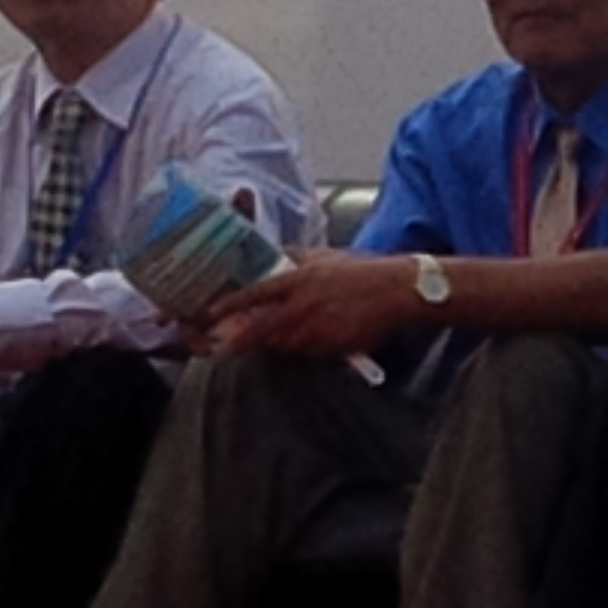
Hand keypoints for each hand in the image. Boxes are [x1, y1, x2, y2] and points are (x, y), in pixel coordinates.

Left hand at [211, 249, 417, 355]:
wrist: (400, 290)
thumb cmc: (364, 271)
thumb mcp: (325, 256)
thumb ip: (296, 258)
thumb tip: (275, 256)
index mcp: (299, 280)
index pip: (254, 294)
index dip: (228, 306)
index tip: (207, 315)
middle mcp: (303, 306)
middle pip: (262, 330)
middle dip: (243, 339)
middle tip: (229, 345)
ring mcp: (318, 329)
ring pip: (285, 343)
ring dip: (282, 340)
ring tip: (295, 330)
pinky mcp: (333, 346)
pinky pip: (311, 351)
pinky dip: (309, 346)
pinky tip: (322, 334)